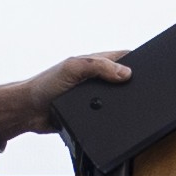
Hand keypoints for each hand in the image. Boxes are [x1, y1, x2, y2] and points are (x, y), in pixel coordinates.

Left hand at [0, 52, 131, 142]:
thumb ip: (99, 67)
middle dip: (132, 84)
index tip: (146, 69)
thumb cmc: (44, 85)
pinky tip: (110, 118)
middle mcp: (98, 78)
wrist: (30, 112)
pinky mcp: (92, 114)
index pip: (124, 57)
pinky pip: (108, 116)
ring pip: (119, 99)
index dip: (137, 61)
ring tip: (119, 104)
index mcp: (95, 61)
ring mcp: (96, 96)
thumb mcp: (73, 68)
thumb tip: (126, 73)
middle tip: (133, 90)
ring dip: (121, 103)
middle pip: (126, 79)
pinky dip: (111, 117)